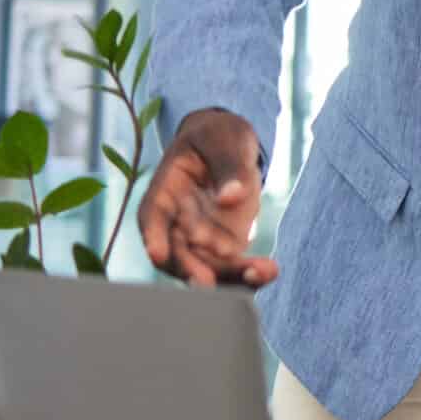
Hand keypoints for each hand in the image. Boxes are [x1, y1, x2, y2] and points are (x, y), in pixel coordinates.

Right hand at [137, 108, 277, 287]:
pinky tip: (268, 270)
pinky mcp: (224, 247)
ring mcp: (199, 239)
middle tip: (208, 283)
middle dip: (191, 270)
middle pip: (177, 253)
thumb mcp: (223, 139)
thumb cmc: (218, 137)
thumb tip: (230, 198)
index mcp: (164, 192)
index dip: (153, 237)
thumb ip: (228, 166)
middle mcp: (176, 223)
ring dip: (229, 277)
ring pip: (207, 268)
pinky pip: (233, 267)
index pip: (152, 218)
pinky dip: (248, 274)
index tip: (157, 254)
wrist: (230, 146)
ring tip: (260, 272)